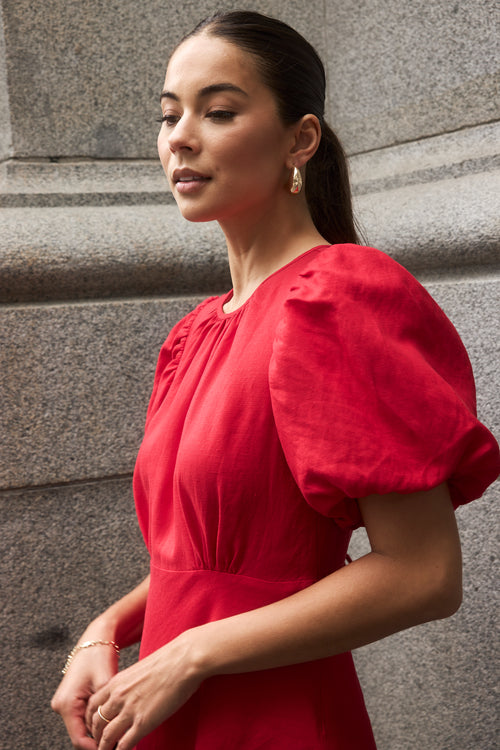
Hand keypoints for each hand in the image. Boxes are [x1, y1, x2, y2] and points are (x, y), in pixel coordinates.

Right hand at [51, 640, 119, 749]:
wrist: (95, 638)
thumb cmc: (100, 656)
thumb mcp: (106, 683)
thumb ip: (107, 709)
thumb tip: (116, 731)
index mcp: (66, 704)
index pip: (79, 739)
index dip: (96, 748)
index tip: (114, 749)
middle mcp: (61, 705)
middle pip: (81, 733)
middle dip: (100, 738)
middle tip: (121, 742)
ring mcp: (65, 702)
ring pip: (83, 725)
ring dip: (99, 727)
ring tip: (119, 728)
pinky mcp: (72, 699)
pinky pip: (84, 715)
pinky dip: (97, 717)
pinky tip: (112, 716)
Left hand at [85, 632, 201, 748]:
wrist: (183, 659)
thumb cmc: (169, 661)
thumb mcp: (140, 670)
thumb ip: (131, 684)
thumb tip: (132, 694)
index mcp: (117, 682)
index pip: (92, 705)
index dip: (91, 719)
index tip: (94, 727)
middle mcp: (118, 696)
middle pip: (96, 722)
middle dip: (96, 736)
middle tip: (100, 743)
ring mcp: (130, 710)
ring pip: (106, 736)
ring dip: (104, 748)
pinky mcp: (143, 722)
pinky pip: (124, 744)